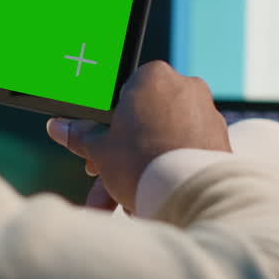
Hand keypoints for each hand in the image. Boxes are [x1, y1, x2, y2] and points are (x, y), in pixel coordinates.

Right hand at [46, 61, 229, 211]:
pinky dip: (169, 169)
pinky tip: (153, 196)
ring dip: (142, 168)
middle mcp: (185, 87)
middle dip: (122, 155)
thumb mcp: (101, 149)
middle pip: (145, 121)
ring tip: (125, 202)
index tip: (100, 149)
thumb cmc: (142, 163)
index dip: (108, 126)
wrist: (188, 193)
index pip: (124, 95)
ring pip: (165, 139)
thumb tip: (58, 127)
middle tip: (104, 179)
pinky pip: (187, 150)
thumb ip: (81, 135)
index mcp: (153, 76)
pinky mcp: (221, 138)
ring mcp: (207, 112)